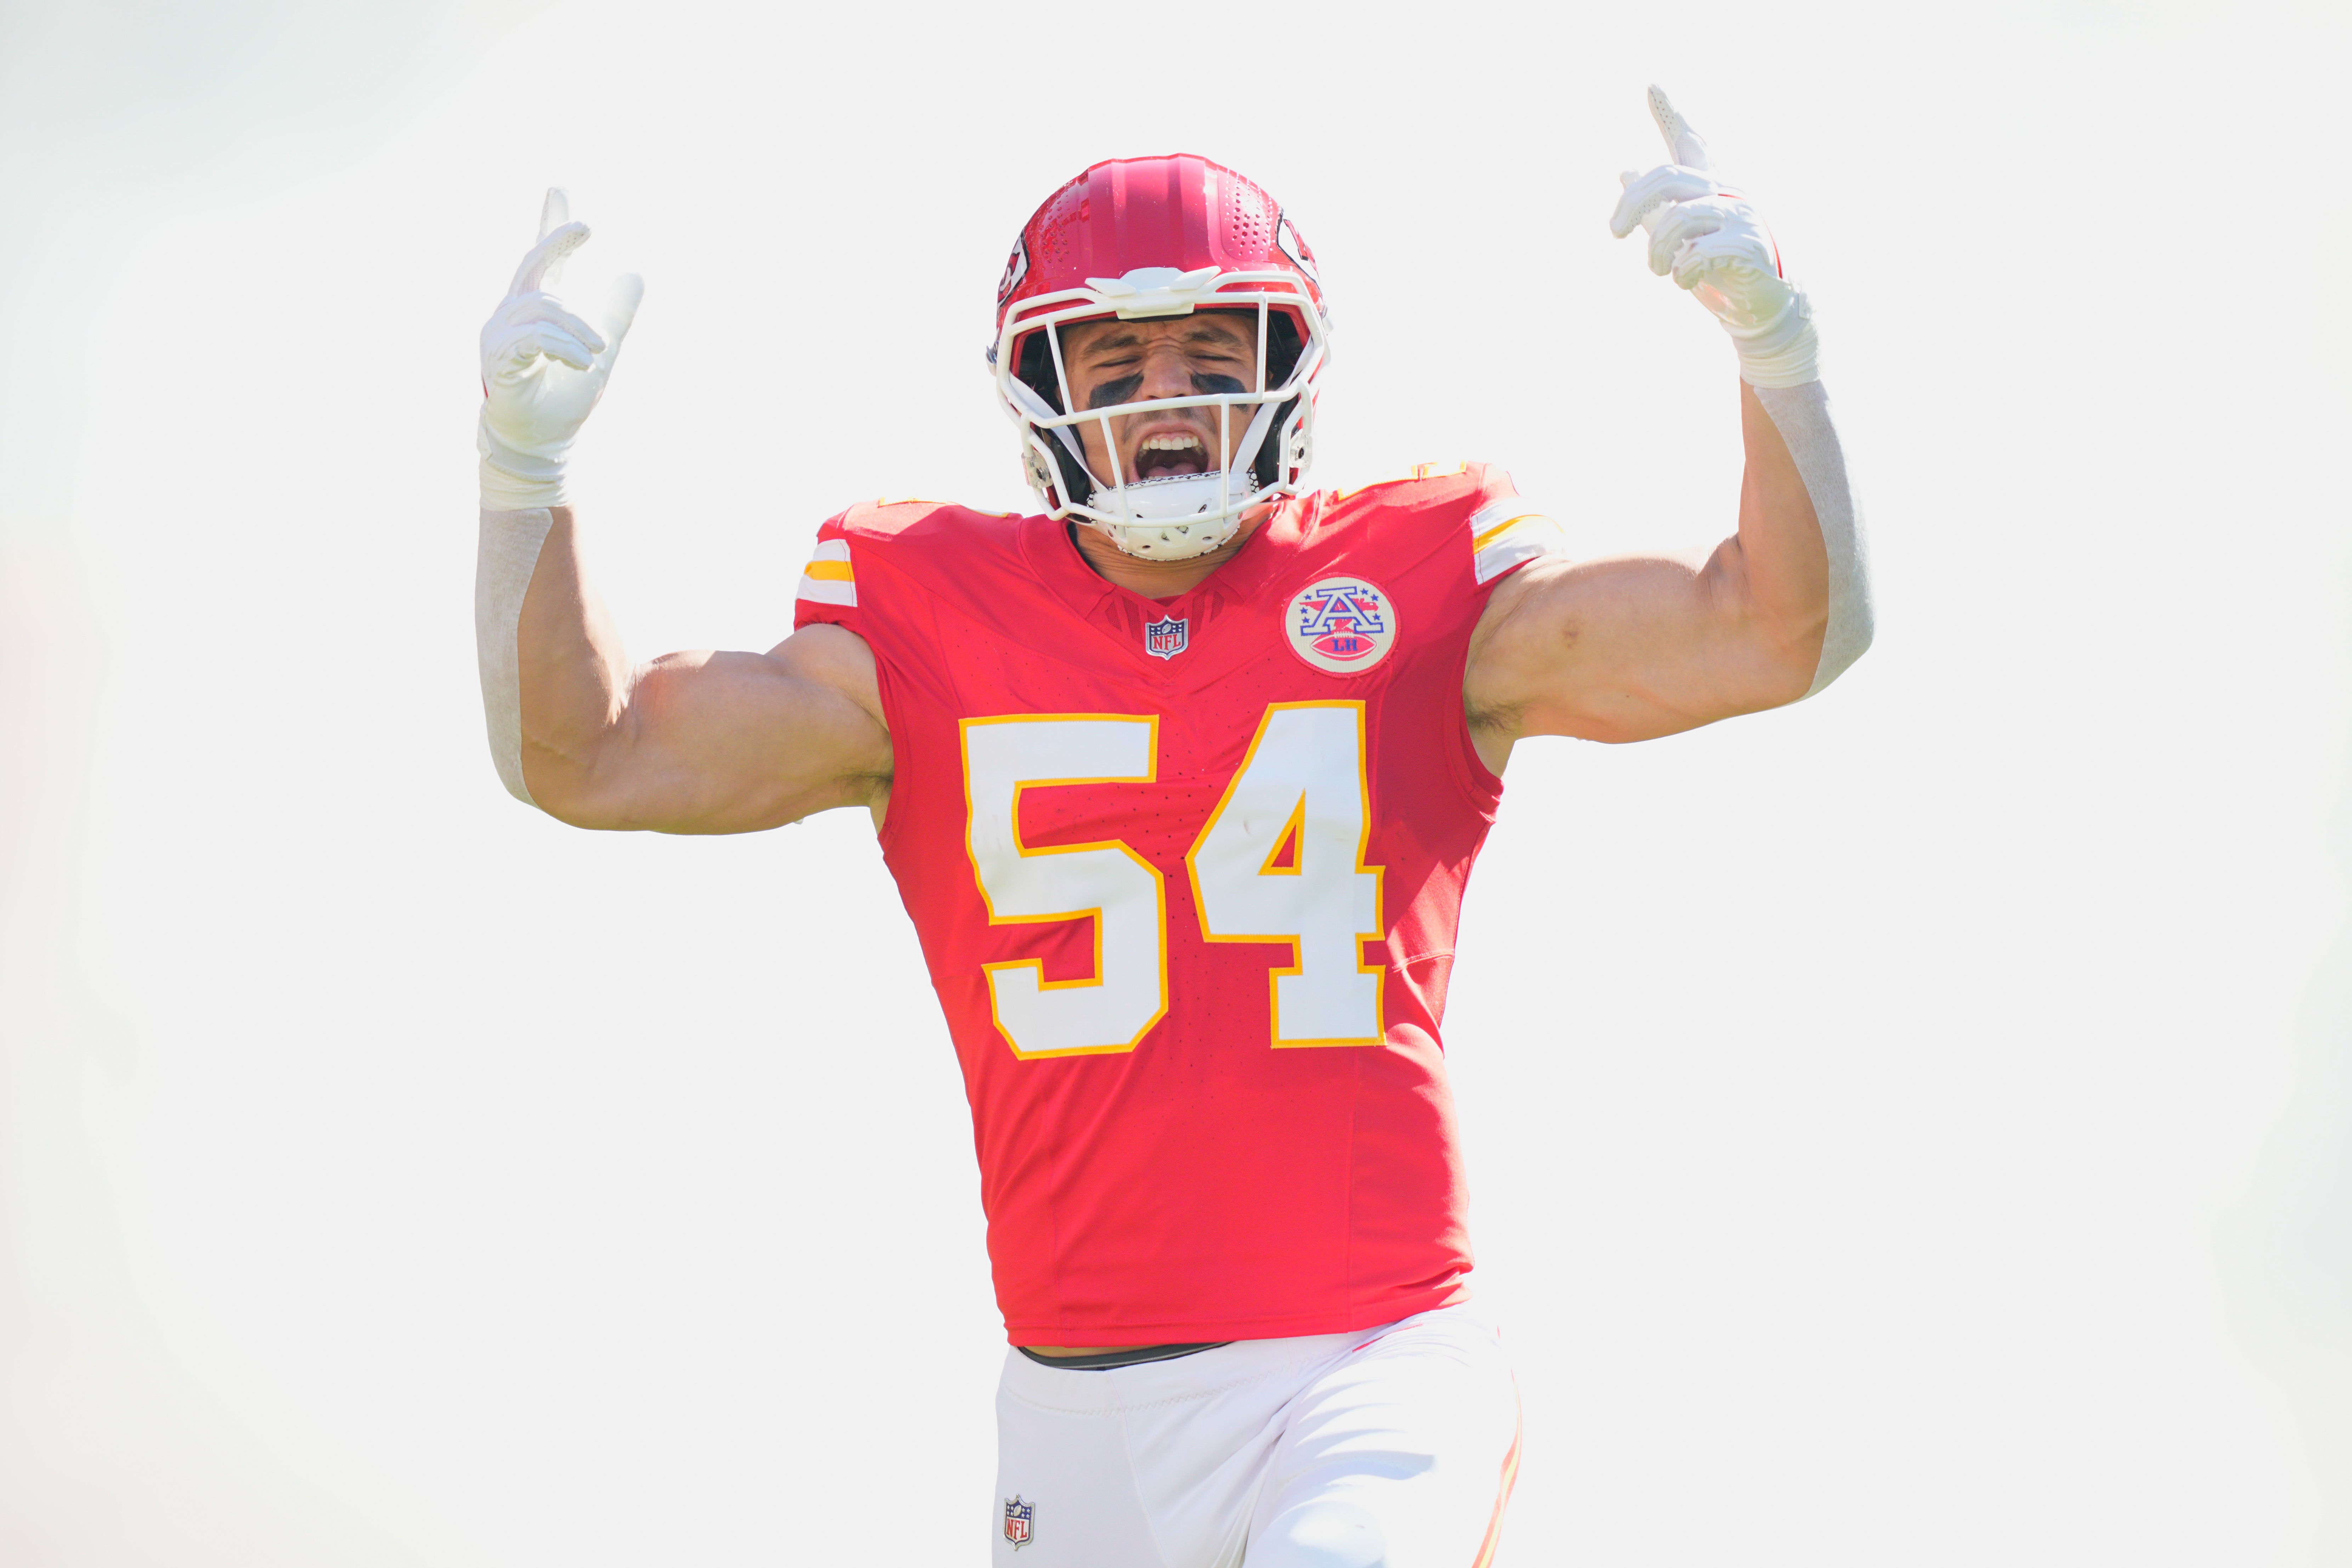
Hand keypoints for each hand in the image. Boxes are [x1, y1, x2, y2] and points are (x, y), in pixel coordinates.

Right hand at [477, 189, 643, 509]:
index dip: (550, 224)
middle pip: (534, 264)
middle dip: (558, 241)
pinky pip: (533, 338)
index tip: (559, 190)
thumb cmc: (564, 399)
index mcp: (537, 308)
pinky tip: (583, 361)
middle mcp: (513, 312)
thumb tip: (636, 272)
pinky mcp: (499, 358)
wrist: (541, 443)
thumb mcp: (602, 351)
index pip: (543, 259)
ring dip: (578, 327)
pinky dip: (563, 346)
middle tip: (587, 226)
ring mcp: (501, 334)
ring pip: (544, 308)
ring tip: (598, 350)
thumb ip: (616, 314)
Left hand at [1608, 87, 1817, 387]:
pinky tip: (1685, 280)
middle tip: (1614, 232)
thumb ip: (1656, 205)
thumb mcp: (1683, 236)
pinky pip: (1698, 253)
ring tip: (1659, 270)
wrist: (1764, 308)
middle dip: (1632, 204)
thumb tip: (1624, 171)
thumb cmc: (1721, 270)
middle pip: (1668, 178)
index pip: (1690, 143)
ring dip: (1657, 251)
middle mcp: (1728, 192)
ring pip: (1678, 219)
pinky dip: (1681, 272)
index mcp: (1711, 187)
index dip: (1670, 114)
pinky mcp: (1749, 246)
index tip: (1652, 85)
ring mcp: (1742, 216)